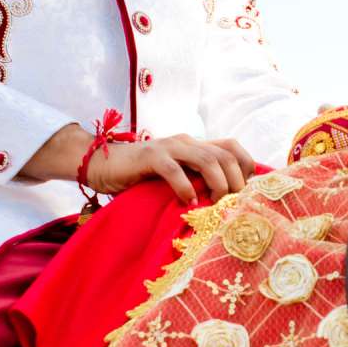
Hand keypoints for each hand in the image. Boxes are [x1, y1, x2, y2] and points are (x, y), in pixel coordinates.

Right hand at [91, 134, 255, 205]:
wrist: (101, 164)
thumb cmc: (138, 177)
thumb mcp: (174, 177)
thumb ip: (194, 181)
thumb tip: (222, 202)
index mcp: (194, 145)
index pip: (232, 146)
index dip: (246, 165)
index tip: (246, 191)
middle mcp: (186, 142)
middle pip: (225, 154)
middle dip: (236, 180)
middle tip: (234, 204)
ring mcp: (168, 148)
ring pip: (206, 159)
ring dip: (218, 183)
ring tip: (215, 203)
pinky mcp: (150, 156)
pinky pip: (174, 170)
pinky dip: (185, 187)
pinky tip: (188, 202)